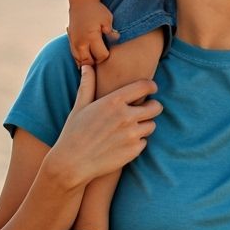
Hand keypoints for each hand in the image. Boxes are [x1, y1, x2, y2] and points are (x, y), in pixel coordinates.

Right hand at [47, 66, 160, 188]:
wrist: (72, 163)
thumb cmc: (73, 132)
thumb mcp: (79, 106)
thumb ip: (87, 85)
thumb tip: (87, 66)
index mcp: (114, 102)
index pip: (144, 87)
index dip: (151, 87)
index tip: (151, 89)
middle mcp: (126, 116)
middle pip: (156, 107)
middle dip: (153, 107)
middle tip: (147, 109)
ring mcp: (132, 134)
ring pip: (151, 125)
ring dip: (144, 125)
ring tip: (131, 128)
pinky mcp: (134, 150)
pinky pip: (144, 142)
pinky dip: (137, 142)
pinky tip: (123, 143)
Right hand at [68, 0, 116, 64]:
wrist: (80, 2)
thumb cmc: (96, 10)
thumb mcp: (107, 18)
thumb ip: (111, 31)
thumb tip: (116, 39)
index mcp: (91, 37)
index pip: (101, 56)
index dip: (107, 55)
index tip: (109, 49)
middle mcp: (80, 43)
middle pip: (89, 62)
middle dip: (97, 61)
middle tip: (102, 54)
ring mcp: (73, 43)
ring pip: (80, 62)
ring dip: (88, 62)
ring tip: (95, 56)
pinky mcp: (70, 43)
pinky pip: (75, 58)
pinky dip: (81, 59)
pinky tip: (88, 55)